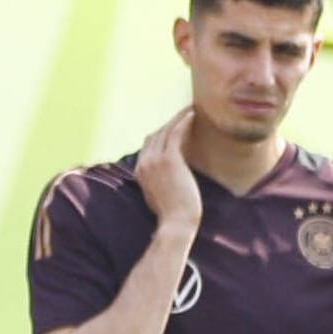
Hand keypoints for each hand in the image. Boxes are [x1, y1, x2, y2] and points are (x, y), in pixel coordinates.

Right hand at [136, 107, 202, 229]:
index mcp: (140, 171)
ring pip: (165, 131)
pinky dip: (182, 121)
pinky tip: (192, 114)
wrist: (177, 223)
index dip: (161, 134)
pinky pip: (175, 133)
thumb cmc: (172, 216)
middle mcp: (144, 162)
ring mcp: (155, 160)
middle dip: (168, 123)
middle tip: (183, 114)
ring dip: (177, 118)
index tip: (173, 128)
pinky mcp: (170, 159)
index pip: (148, 145)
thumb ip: (155, 184)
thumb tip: (159, 182)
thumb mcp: (158, 198)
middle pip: (155, 135)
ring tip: (190, 110)